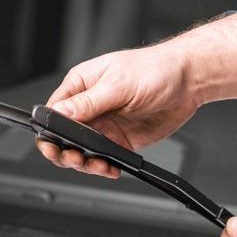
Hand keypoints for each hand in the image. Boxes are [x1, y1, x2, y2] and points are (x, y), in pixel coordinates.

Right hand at [37, 12, 236, 177]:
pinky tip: (109, 168)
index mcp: (81, 85)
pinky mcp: (119, 139)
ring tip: (95, 165)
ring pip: (81, 151)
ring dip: (84, 163)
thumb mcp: (119, 84)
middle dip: (63, 151)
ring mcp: (104, 125)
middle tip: (73, 158)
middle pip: (62, 136)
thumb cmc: (156, 69)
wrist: (188, 81)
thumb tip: (60, 112)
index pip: (53, 111)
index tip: (54, 143)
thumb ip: (89, 102)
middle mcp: (89, 107)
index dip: (48, 130)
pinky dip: (103, 167)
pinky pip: (103, 158)